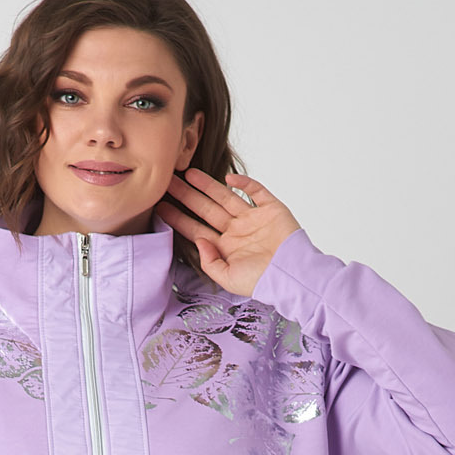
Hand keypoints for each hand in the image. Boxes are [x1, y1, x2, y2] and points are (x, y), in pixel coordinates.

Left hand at [154, 167, 301, 296]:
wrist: (293, 275)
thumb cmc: (263, 282)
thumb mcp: (228, 279)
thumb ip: (210, 262)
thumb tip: (197, 240)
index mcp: (225, 248)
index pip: (196, 228)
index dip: (178, 218)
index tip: (160, 206)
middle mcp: (236, 231)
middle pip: (206, 209)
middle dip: (187, 195)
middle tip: (169, 182)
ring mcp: (253, 219)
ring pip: (226, 197)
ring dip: (208, 185)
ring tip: (189, 173)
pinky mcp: (271, 209)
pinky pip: (255, 191)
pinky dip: (243, 184)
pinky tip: (228, 179)